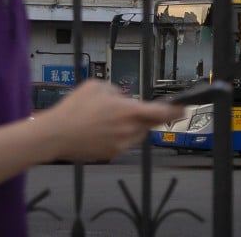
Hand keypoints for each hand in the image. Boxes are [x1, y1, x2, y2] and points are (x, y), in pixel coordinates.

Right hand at [38, 80, 182, 161]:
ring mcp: (121, 145)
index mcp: (128, 111)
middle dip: (149, 117)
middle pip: (150, 124)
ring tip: (109, 119)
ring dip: (132, 126)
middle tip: (138, 111)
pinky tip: (101, 130)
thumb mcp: (96, 86)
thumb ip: (116, 90)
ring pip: (137, 134)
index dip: (175, 111)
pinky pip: (123, 143)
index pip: (161, 113)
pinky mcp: (111, 155)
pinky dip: (119, 136)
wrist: (55, 135)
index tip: (184, 108)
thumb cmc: (75, 107)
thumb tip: (122, 99)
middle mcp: (129, 130)